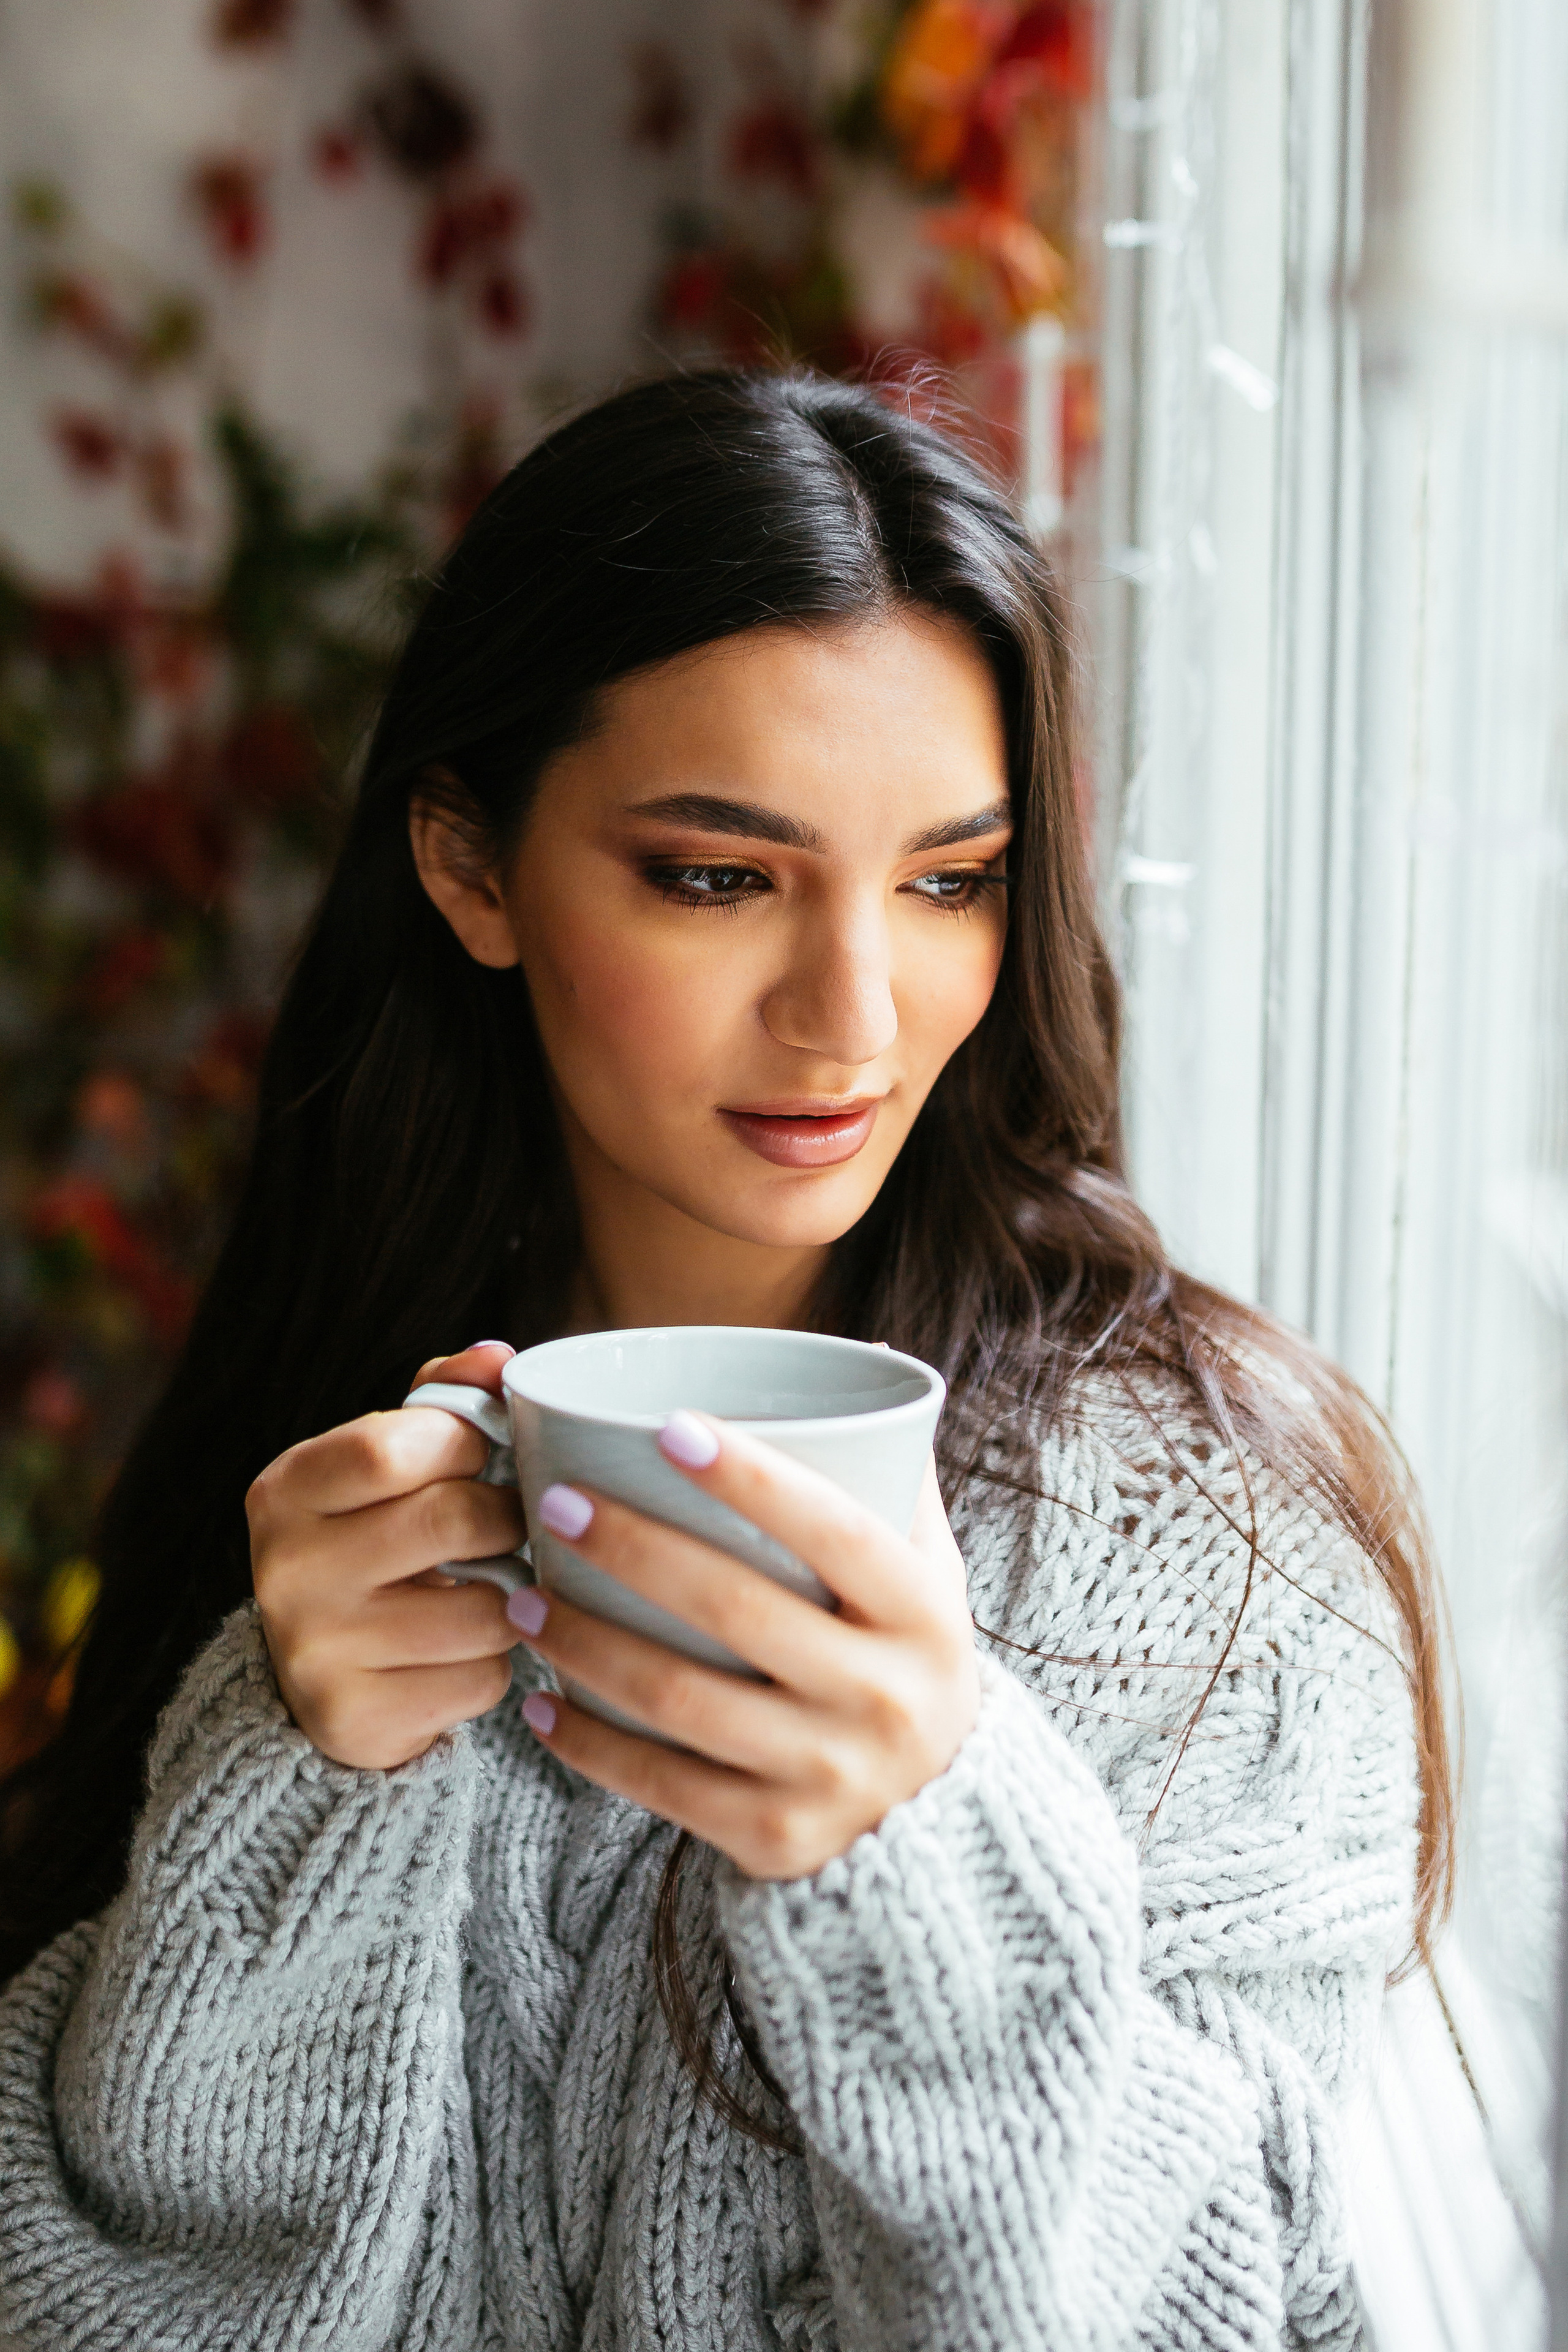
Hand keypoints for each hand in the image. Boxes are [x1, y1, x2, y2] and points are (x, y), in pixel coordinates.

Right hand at [249, 1343, 525, 1768]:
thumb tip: (498, 1357)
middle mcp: (284, 1570)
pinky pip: (479, 1680)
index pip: (392, 1446)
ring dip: (511, 1600)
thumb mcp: (387, 1464)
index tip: (482, 1456)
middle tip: (506, 1525)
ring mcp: (314, 1653)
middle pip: (449, 1520)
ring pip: (483, 1609)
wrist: (328, 1679)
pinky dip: (491, 1666)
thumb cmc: (376, 1542)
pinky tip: (458, 1655)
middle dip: (503, 1519)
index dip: (466, 1443)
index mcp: (285, 1490)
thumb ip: (443, 1401)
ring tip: (487, 1590)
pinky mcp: (355, 1721)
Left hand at [505, 1412, 979, 1880]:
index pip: (837, 1530)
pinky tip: (538, 1703)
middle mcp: (884, 1695)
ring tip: (526, 1599)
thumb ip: (892, 1482)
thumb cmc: (908, 1660)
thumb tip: (866, 1356)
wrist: (943, 1825)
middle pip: (738, 1609)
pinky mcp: (776, 1836)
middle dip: (634, 1549)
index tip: (669, 1426)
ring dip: (588, 1644)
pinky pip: (662, 1787)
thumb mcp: (930, 1577)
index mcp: (923, 1613)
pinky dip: (590, 1744)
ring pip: (682, 1699)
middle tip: (555, 1504)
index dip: (754, 1477)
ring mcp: (830, 1773)